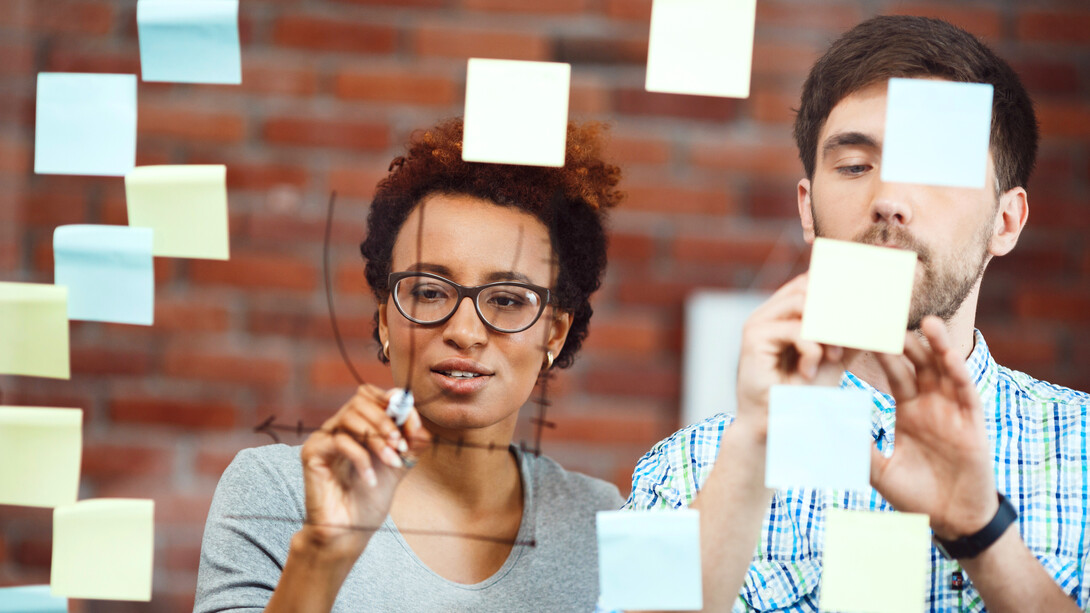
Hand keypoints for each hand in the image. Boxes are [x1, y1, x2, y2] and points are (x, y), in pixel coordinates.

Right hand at [298, 384, 431, 555]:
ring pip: (350, 417)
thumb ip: (411, 442)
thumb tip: (416, 419)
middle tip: (401, 446)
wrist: (349, 533)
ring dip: (377, 439)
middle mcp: (339, 427)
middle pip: (360, 400)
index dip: (393, 403)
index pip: (372, 395)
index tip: (412, 424)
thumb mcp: (400, 467)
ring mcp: (324, 438)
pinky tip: (370, 479)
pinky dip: (362, 459)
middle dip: (387, 421)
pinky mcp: (312, 453)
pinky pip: (339, 441)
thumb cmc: (370, 501)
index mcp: (358, 426)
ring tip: (391, 462)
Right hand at [735, 273, 852, 439]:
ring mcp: (758, 322)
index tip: (862, 303)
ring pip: (802, 303)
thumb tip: (875, 316)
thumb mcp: (832, 358)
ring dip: (825, 330)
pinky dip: (811, 351)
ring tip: (830, 356)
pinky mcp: (754, 338)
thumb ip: (846, 335)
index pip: (811, 282)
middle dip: (835, 309)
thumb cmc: (801, 393)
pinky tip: (808, 372)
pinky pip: (795, 330)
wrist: (776, 423)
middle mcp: (768, 312)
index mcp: (782, 313)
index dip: (836, 286)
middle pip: (807, 286)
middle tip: (848, 335)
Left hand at [870, 316, 996, 539]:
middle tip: (884, 314)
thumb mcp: (878, 469)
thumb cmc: (916, 495)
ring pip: (943, 369)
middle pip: (915, 363)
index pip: (890, 373)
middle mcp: (930, 403)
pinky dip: (957, 370)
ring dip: (934, 345)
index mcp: (907, 410)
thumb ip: (857, 446)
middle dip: (901, 340)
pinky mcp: (972, 422)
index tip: (858, 331)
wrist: (952, 521)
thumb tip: (825, 426)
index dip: (876, 354)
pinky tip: (947, 353)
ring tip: (923, 321)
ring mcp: (952, 410)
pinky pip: (965, 391)